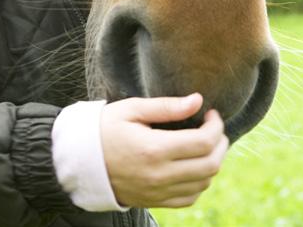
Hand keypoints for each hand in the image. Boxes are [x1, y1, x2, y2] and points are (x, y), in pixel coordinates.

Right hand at [100, 93, 227, 208]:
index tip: (210, 113)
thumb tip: (197, 100)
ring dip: (212, 162)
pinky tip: (194, 164)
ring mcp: (158, 192)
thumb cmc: (105, 129)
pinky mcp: (156, 202)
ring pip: (204, 183)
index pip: (203, 142)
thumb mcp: (132, 109)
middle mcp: (160, 175)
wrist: (81, 161)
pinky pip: (190, 198)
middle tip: (213, 127)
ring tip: (204, 143)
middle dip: (220, 143)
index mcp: (154, 149)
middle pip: (210, 165)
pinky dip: (200, 182)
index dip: (215, 126)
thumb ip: (166, 106)